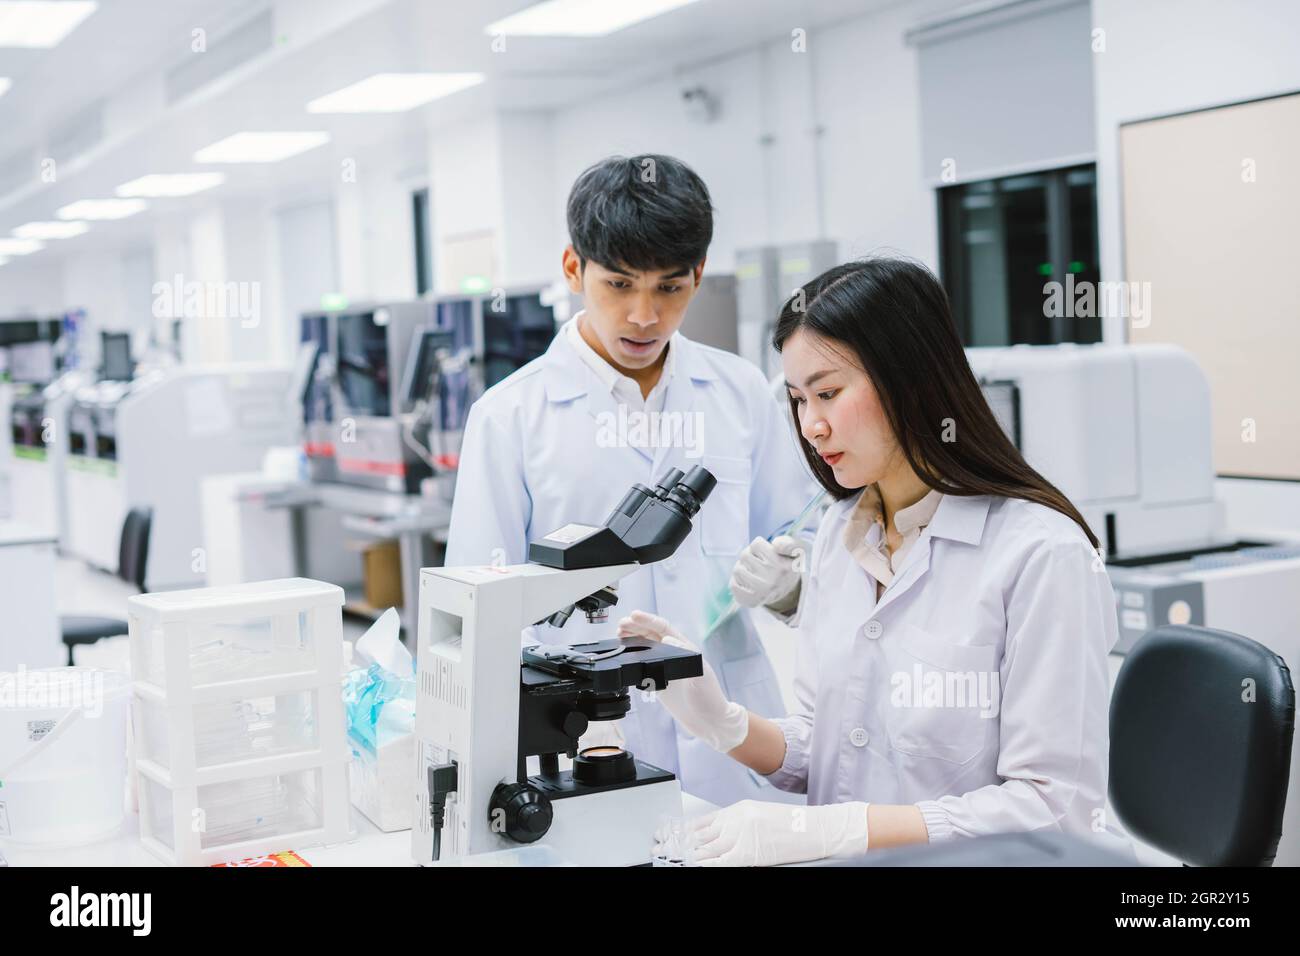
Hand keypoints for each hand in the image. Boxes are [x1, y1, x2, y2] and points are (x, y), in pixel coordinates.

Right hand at [616, 611, 748, 753]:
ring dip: (632, 638)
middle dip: (635, 626)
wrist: (708, 722)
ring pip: (645, 646)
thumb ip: (686, 656)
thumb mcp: (702, 676)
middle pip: (651, 634)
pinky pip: (643, 664)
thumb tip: (666, 639)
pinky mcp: (659, 680)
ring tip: (619, 634)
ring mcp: (666, 667)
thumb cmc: (710, 698)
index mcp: (684, 648)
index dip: (648, 620)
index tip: (633, 615)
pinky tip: (624, 654)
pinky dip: (632, 656)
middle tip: (620, 624)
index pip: (663, 628)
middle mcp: (674, 654)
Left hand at [667, 799, 869, 866]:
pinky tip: (693, 865)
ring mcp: (741, 836)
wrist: (816, 827)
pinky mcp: (749, 853)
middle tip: (660, 848)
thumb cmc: (793, 824)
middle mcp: (735, 820)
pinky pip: (720, 862)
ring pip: (706, 848)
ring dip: (686, 855)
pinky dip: (705, 864)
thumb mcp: (759, 816)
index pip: (702, 822)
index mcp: (737, 810)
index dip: (683, 831)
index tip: (669, 836)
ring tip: (670, 858)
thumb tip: (716, 839)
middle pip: (699, 835)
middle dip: (678, 843)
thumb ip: (736, 825)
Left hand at [730, 535, 801, 609]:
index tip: (768, 553)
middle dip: (750, 556)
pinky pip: (734, 585)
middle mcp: (773, 581)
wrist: (787, 591)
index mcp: (783, 566)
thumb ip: (789, 543)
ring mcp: (761, 592)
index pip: (756, 544)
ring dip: (744, 569)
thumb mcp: (796, 551)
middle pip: (744, 555)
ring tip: (755, 573)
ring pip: (737, 569)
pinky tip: (750, 584)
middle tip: (761, 563)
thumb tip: (776, 544)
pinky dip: (738, 582)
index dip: (760, 546)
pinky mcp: (750, 601)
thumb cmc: (787, 565)